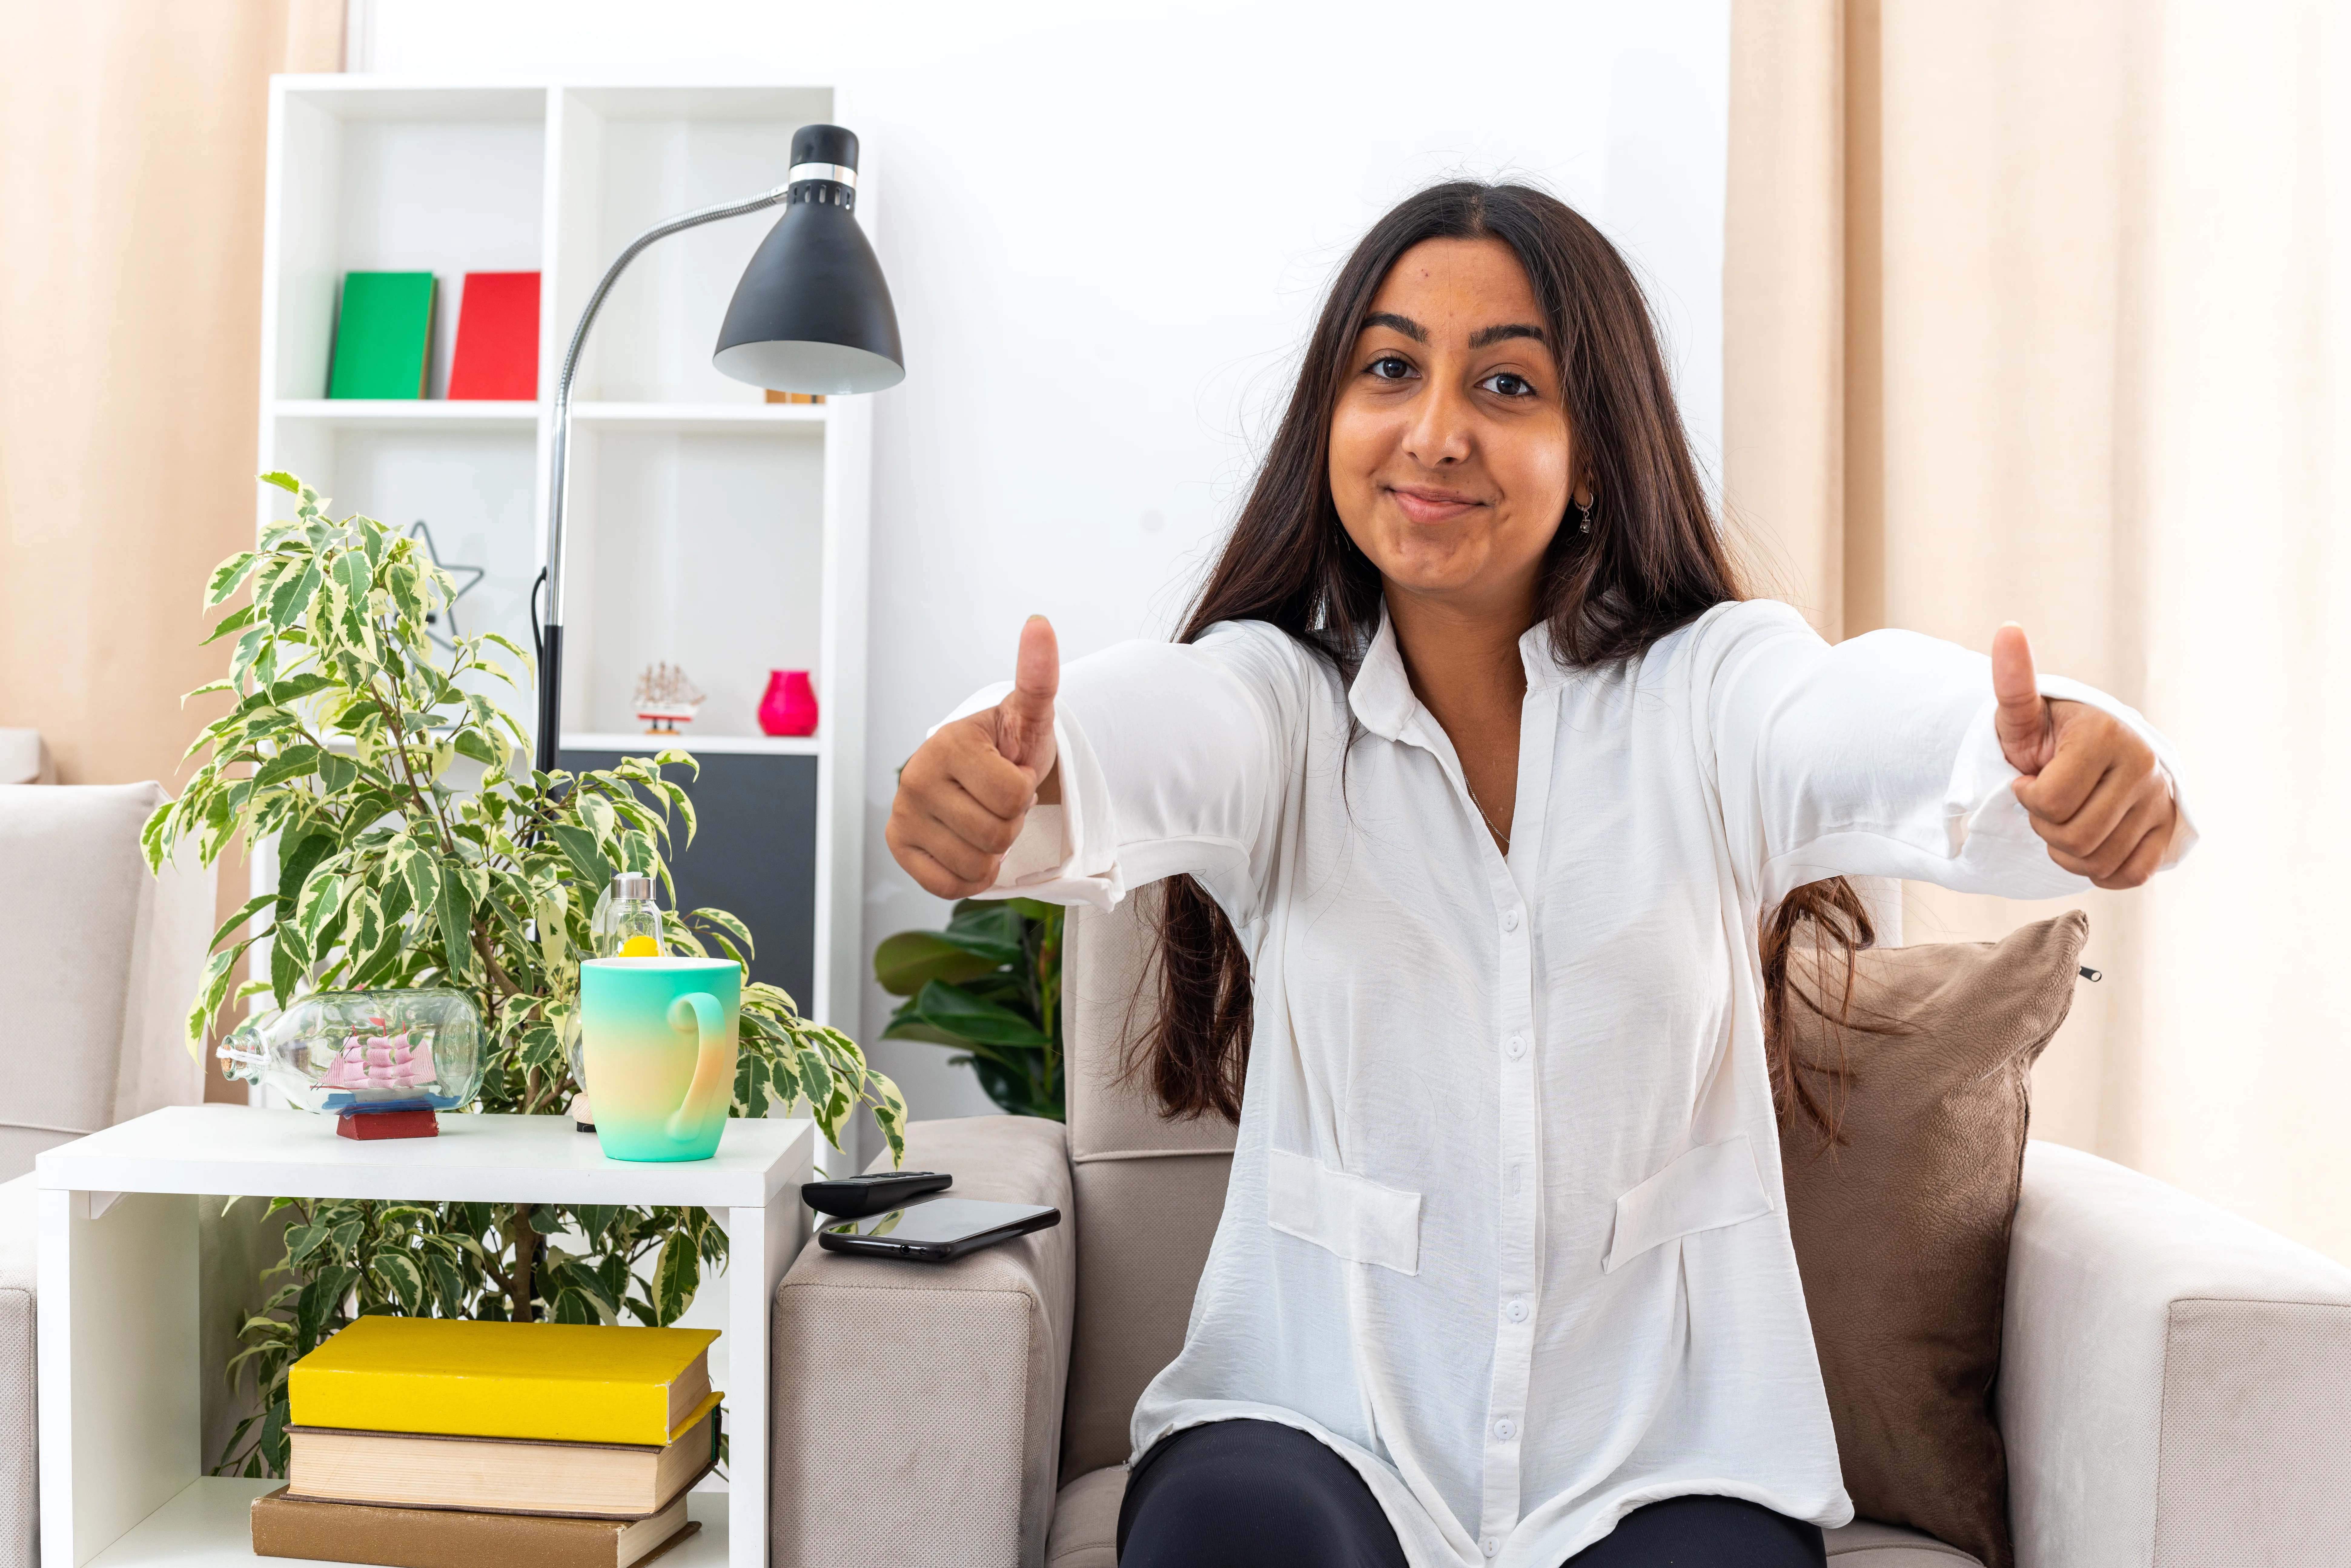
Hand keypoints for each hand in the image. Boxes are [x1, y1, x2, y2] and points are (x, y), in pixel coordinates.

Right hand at [886, 616, 1060, 897]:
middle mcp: (914, 778)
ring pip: (976, 865)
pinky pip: (949, 886)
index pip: (1015, 795)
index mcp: (948, 744)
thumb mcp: (1029, 715)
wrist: (981, 773)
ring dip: (993, 852)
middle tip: (999, 800)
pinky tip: (967, 846)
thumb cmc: (1008, 747)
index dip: (1025, 790)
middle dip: (1011, 822)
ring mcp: (901, 815)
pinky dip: (969, 876)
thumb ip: (1038, 675)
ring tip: (984, 819)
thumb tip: (1041, 622)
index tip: (1012, 773)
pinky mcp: (898, 847)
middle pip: (997, 834)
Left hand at [1991, 622, 2177, 888]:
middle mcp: (2144, 766)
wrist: (2094, 750)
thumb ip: (2012, 681)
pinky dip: (2102, 869)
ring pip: (2098, 859)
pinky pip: (2132, 874)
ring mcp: (2161, 799)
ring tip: (2066, 820)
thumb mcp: (2024, 714)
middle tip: (2047, 804)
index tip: (2029, 779)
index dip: (2026, 799)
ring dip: (2068, 852)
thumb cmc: (2049, 735)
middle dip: (2045, 828)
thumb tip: (2007, 631)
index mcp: (2106, 736)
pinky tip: (2091, 843)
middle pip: (2073, 836)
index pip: (2046, 802)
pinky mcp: (2170, 829)